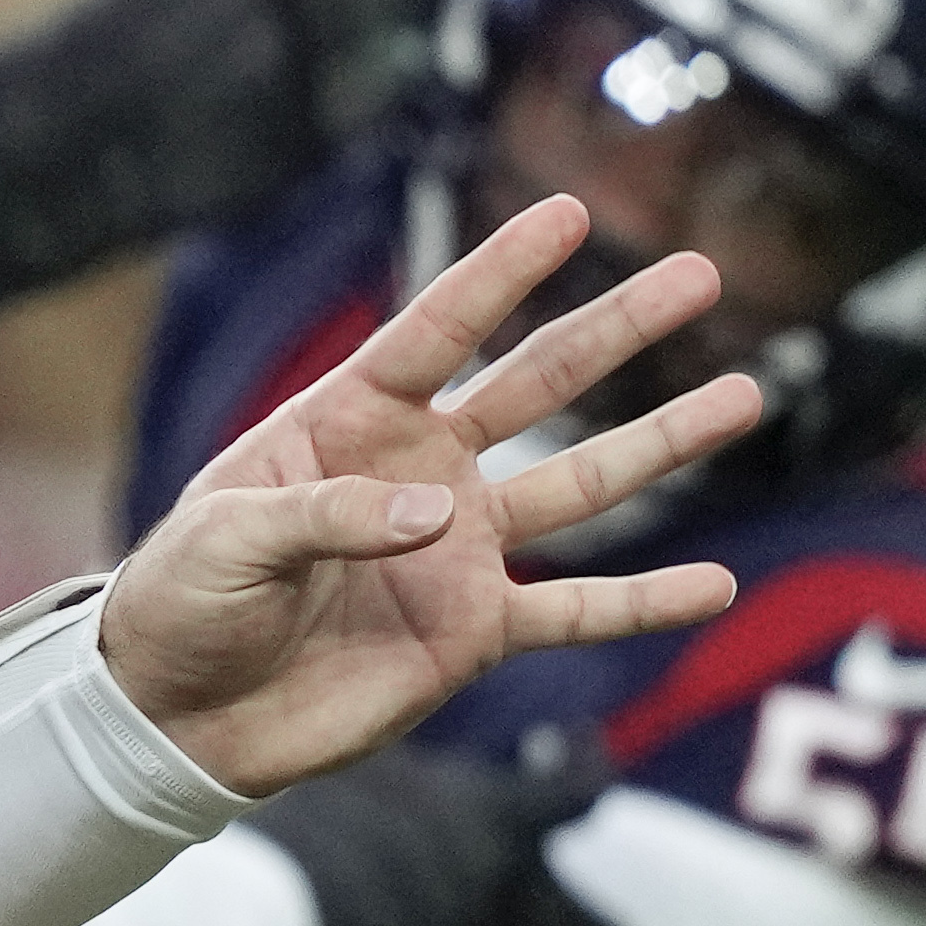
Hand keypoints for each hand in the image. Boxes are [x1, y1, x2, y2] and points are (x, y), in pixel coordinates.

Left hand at [102, 195, 758, 796]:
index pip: (438, 331)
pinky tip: (716, 583)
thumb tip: (442, 515)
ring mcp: (457, 550)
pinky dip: (645, 601)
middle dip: (617, 330)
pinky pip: (577, 611)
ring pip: (582, 486)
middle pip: (537, 385)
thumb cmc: (183, 599)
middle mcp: (420, 470)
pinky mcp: (474, 630)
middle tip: (700, 275)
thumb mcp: (227, 537)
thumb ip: (329, 516)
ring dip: (663, 444)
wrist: (180, 710)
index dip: (501, 272)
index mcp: (348, 420)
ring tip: (744, 396)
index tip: (572, 215)